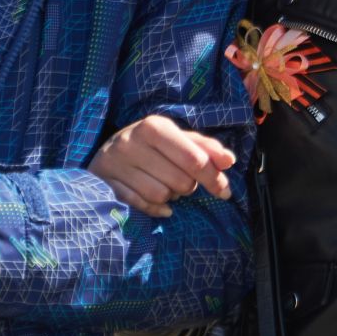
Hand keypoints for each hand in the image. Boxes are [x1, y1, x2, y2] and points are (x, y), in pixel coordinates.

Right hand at [87, 115, 235, 217]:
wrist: (108, 151)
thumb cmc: (152, 145)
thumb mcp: (178, 139)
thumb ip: (205, 148)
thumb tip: (229, 160)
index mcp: (154, 127)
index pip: (194, 159)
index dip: (213, 178)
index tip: (225, 191)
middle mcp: (132, 142)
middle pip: (180, 181)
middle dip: (188, 186)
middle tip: (181, 180)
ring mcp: (116, 164)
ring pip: (161, 195)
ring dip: (171, 196)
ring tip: (166, 185)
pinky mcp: (106, 183)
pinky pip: (141, 205)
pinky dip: (157, 209)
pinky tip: (161, 204)